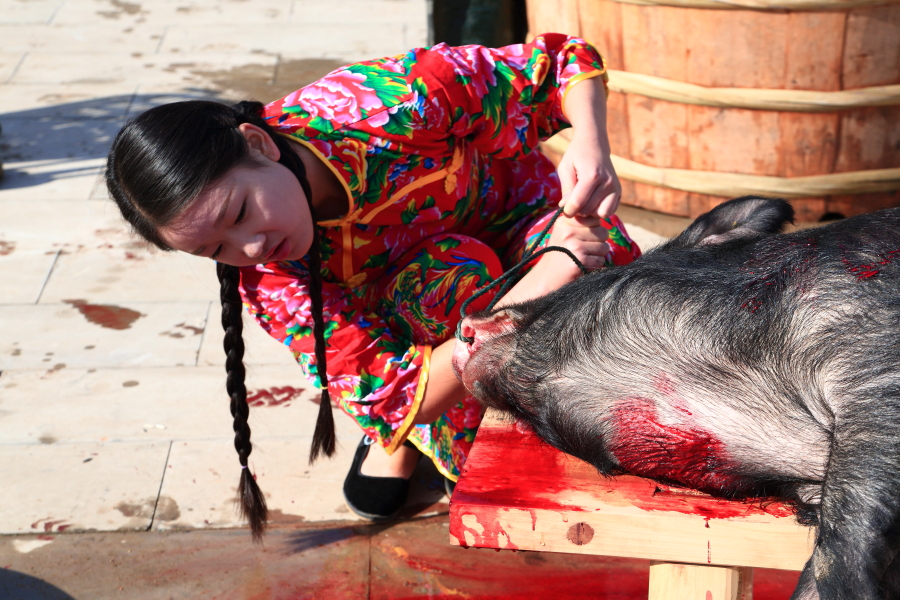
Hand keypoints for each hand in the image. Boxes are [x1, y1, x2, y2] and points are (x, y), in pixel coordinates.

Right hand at [494, 214, 610, 306]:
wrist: (545, 279)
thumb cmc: (558, 255)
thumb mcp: (563, 233)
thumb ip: (579, 222)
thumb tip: (601, 214)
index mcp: (565, 222)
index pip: (594, 218)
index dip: (594, 229)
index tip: (583, 237)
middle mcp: (568, 231)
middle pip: (603, 232)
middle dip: (598, 243)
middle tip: (584, 250)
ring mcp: (574, 245)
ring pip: (604, 247)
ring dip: (598, 255)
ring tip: (582, 258)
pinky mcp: (580, 259)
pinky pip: (600, 260)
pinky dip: (595, 266)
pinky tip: (582, 266)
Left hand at [556, 131, 621, 218]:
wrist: (595, 144)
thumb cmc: (577, 156)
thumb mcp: (565, 168)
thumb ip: (566, 189)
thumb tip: (565, 207)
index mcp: (592, 175)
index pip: (578, 203)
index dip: (568, 210)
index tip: (563, 209)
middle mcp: (607, 182)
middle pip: (588, 210)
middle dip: (577, 210)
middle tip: (572, 202)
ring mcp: (615, 187)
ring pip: (600, 214)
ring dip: (589, 212)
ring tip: (583, 202)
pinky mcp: (619, 191)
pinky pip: (610, 211)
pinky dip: (600, 210)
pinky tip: (592, 202)